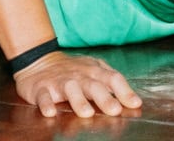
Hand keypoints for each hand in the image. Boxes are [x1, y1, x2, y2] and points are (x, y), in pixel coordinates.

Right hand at [14, 51, 142, 117]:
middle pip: (94, 85)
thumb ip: (112, 83)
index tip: (135, 104)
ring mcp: (59, 81)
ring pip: (70, 88)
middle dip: (105, 98)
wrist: (39, 61)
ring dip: (78, 100)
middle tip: (115, 111)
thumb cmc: (73, 71)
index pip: (113, 78)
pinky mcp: (41, 88)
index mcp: (94, 71)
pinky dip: (46, 103)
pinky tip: (50, 112)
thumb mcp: (94, 71)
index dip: (125, 91)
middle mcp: (79, 75)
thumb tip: (134, 101)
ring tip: (86, 113)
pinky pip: (43, 96)